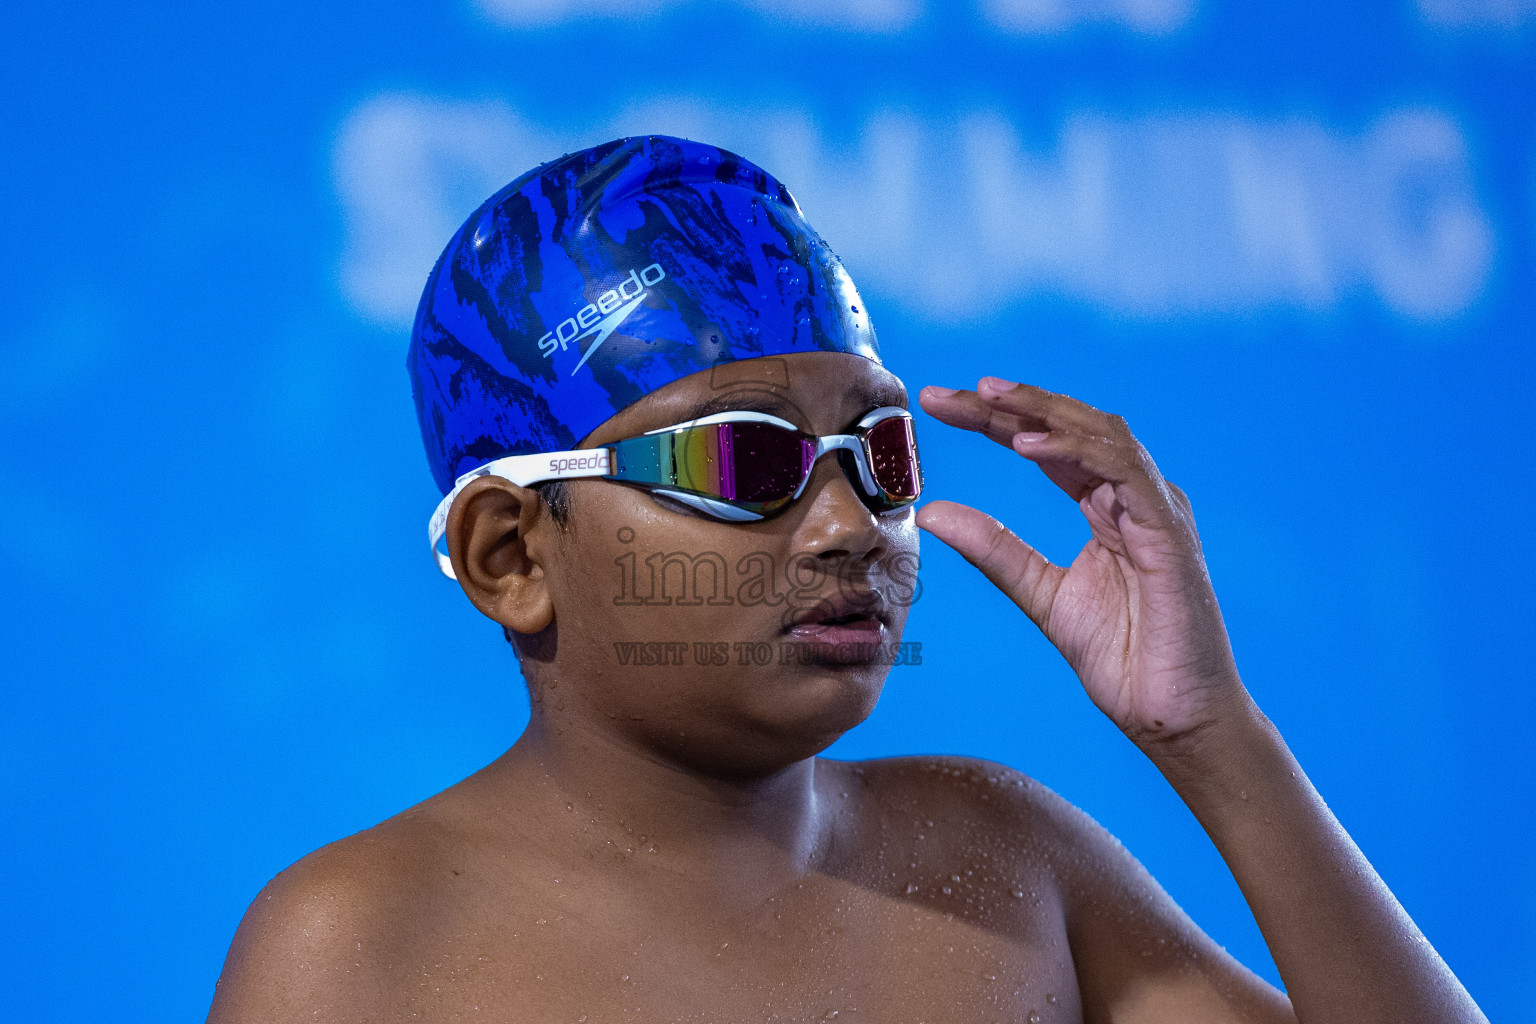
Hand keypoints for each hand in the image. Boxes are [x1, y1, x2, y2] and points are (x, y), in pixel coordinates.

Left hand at [917, 378, 1248, 749]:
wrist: (1172, 715)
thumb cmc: (1125, 658)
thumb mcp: (1040, 593)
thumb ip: (993, 549)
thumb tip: (932, 512)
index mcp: (1104, 506)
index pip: (1043, 444)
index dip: (992, 420)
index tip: (937, 405)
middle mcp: (1132, 495)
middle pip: (1067, 427)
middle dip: (1006, 404)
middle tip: (945, 395)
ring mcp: (1155, 508)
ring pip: (1100, 433)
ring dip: (1041, 411)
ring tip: (987, 398)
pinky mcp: (1169, 530)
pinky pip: (1124, 471)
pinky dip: (1076, 451)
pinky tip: (1029, 446)